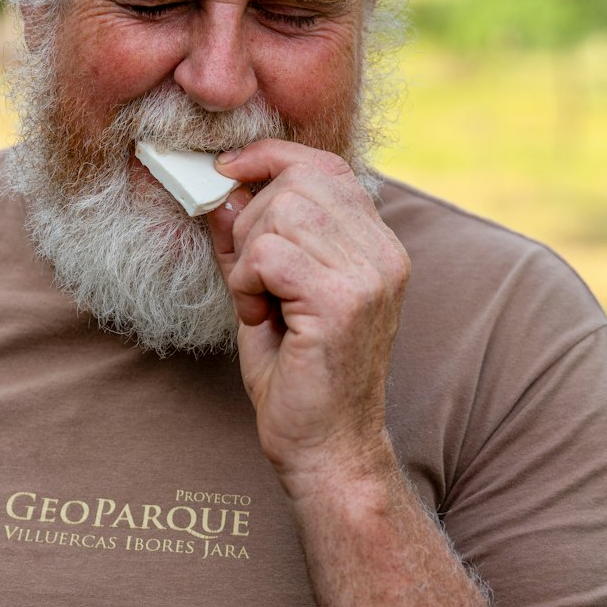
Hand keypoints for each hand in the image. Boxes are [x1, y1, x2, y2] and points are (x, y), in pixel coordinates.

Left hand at [208, 141, 409, 494]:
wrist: (327, 449)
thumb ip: (254, 237)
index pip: (328, 165)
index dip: (272, 157)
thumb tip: (223, 187)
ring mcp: (369, 275)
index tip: (228, 171)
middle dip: (251, 219)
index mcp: (378, 244)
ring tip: (259, 301)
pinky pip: (268, 255)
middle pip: (297, 181)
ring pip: (280, 212)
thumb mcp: (272, 290)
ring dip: (248, 255)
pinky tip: (259, 318)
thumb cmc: (298, 375)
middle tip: (251, 277)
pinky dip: (246, 282)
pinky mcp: (343, 302)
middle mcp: (384, 252)